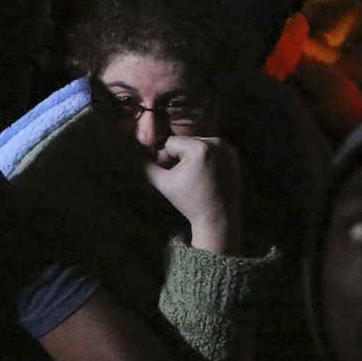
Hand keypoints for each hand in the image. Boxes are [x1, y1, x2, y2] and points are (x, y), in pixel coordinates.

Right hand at [143, 135, 243, 254]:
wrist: (219, 218)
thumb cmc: (190, 202)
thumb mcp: (163, 184)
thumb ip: (145, 166)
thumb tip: (128, 154)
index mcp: (199, 148)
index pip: (170, 143)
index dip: (165, 159)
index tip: (170, 176)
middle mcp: (216, 143)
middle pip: (185, 142)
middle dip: (178, 156)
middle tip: (182, 178)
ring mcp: (227, 148)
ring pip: (197, 144)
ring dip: (191, 157)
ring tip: (194, 177)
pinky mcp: (233, 154)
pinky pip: (210, 150)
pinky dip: (205, 159)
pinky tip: (205, 176)